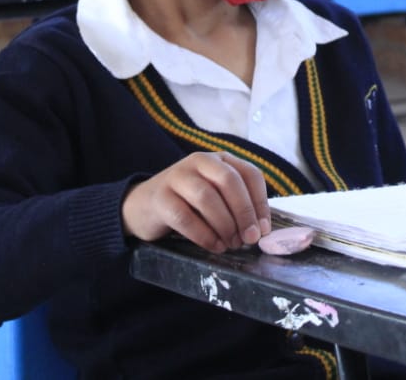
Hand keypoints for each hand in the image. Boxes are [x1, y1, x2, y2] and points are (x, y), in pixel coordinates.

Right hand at [120, 151, 271, 253]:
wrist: (142, 206)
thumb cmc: (188, 203)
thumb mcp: (214, 196)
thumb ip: (235, 205)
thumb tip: (260, 230)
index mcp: (219, 159)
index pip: (249, 173)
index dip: (260, 202)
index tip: (264, 229)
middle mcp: (199, 161)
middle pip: (229, 181)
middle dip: (244, 212)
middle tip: (250, 238)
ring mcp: (177, 176)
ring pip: (207, 197)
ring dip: (224, 225)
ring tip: (231, 244)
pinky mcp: (160, 197)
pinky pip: (184, 216)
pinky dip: (204, 235)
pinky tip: (214, 246)